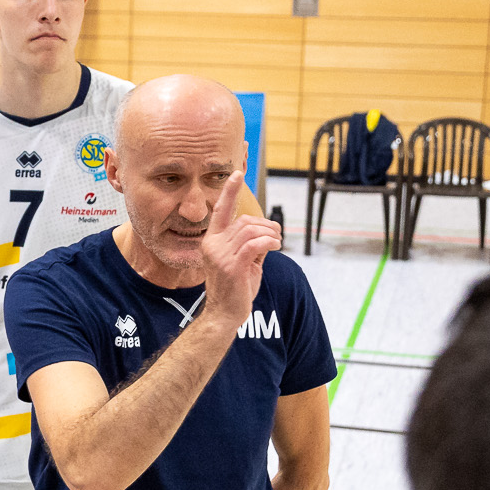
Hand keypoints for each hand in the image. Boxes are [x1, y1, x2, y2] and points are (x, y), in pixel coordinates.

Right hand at [201, 170, 282, 326]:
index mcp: (211, 241)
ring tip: (277, 243)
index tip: (236, 173)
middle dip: (266, 225)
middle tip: (278, 234)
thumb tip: (267, 231)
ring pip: (251, 230)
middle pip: (244, 221)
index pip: (220, 211)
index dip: (228, 191)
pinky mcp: (232, 266)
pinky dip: (269, 242)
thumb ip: (249, 244)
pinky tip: (275, 247)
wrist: (224, 315)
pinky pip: (255, 244)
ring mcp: (220, 256)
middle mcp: (212, 245)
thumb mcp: (241, 262)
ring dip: (270, 234)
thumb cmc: (234, 289)